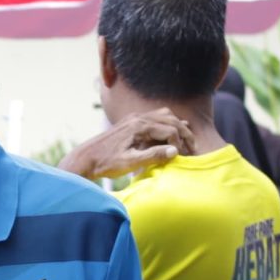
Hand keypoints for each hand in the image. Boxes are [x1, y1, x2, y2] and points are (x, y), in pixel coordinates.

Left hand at [61, 111, 192, 180]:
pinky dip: (166, 125)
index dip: (179, 144)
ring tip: (185, 141)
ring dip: (176, 127)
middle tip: (194, 148)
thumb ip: (153, 156)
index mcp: (139, 126)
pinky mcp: (131, 122)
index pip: (170, 130)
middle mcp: (138, 118)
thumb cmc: (106, 163)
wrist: (85, 158)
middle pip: (171, 120)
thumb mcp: (130, 163)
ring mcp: (134, 118)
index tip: (181, 158)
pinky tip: (171, 135)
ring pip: (164, 116)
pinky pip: (155, 118)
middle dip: (184, 133)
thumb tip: (175, 152)